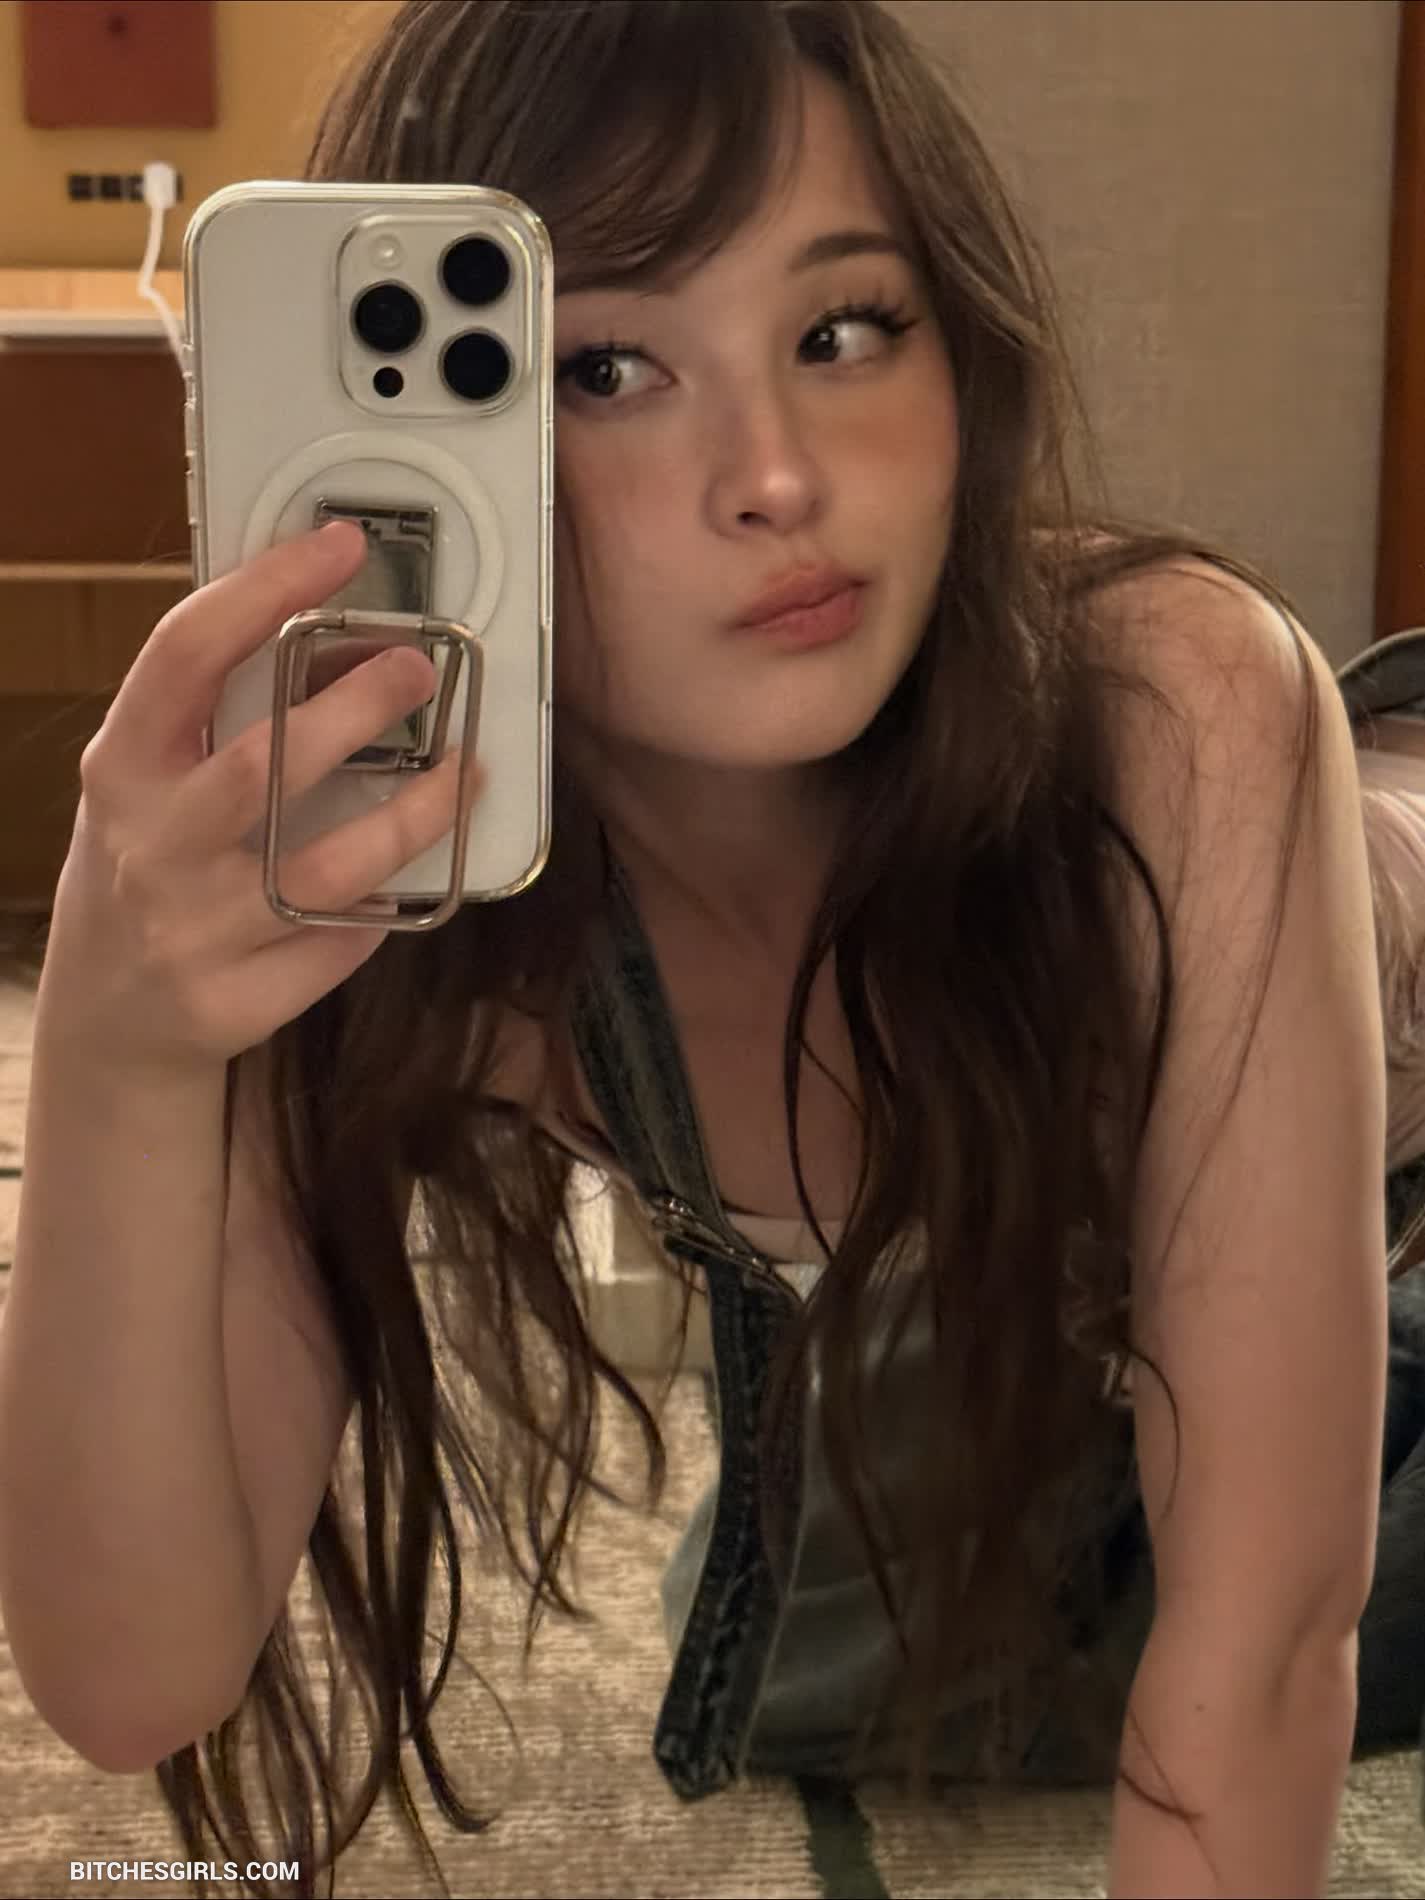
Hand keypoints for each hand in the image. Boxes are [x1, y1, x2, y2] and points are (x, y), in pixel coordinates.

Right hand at [36, 520, 483, 1079]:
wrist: (107, 1016)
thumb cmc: (148, 865)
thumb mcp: (147, 780)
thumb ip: (212, 716)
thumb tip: (332, 626)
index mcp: (122, 767)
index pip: (183, 656)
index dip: (263, 590)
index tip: (338, 546)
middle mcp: (150, 846)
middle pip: (264, 766)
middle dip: (356, 707)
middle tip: (421, 667)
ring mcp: (191, 932)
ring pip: (324, 871)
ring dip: (411, 815)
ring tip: (463, 771)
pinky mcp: (235, 1003)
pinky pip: (338, 944)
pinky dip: (385, 908)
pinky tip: (412, 875)